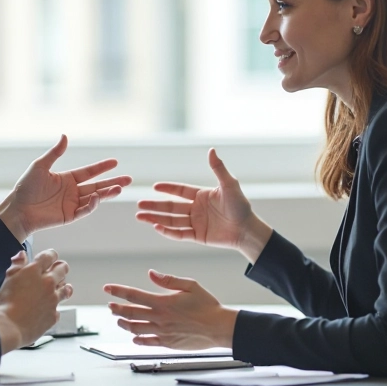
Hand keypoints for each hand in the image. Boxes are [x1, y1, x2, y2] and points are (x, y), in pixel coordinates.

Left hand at [0, 135, 131, 241]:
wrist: (17, 209)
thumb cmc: (25, 187)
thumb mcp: (40, 166)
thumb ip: (55, 153)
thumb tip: (65, 136)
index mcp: (67, 179)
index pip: (89, 172)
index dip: (102, 167)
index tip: (115, 162)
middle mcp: (72, 191)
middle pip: (97, 185)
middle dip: (113, 182)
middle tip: (128, 179)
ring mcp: (72, 204)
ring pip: (95, 198)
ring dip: (107, 193)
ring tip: (120, 188)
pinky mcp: (69, 216)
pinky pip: (84, 210)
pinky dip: (92, 204)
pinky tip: (97, 197)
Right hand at [0, 249, 72, 352]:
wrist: (8, 327)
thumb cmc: (5, 304)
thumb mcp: (8, 280)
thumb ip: (16, 265)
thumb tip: (22, 255)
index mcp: (35, 271)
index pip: (49, 255)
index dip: (50, 255)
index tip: (50, 257)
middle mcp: (48, 283)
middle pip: (62, 269)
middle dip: (60, 267)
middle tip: (58, 269)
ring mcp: (53, 299)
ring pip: (66, 288)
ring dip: (63, 286)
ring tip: (61, 287)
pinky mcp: (54, 315)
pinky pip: (58, 308)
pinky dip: (54, 307)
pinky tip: (49, 308)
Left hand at [103, 270, 237, 349]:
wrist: (219, 327)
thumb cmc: (207, 305)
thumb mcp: (190, 285)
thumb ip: (168, 280)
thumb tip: (151, 273)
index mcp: (163, 302)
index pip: (134, 295)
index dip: (118, 291)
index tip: (108, 288)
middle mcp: (159, 318)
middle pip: (130, 313)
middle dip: (116, 309)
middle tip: (110, 306)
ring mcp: (162, 332)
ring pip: (135, 329)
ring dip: (124, 324)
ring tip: (118, 320)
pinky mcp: (167, 343)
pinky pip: (147, 342)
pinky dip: (137, 339)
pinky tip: (134, 337)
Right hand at [135, 148, 271, 262]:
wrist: (248, 230)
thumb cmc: (241, 206)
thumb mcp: (229, 185)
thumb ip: (218, 169)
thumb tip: (211, 150)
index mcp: (201, 195)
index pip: (180, 191)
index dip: (167, 189)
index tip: (154, 187)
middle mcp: (196, 209)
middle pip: (170, 206)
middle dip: (154, 206)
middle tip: (138, 205)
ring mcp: (195, 223)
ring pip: (171, 220)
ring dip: (155, 218)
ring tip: (139, 216)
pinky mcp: (197, 236)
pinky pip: (179, 234)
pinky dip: (167, 231)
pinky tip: (156, 227)